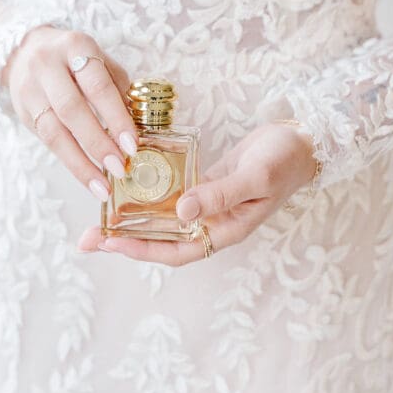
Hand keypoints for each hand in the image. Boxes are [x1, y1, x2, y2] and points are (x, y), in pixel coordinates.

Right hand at [2, 25, 138, 201]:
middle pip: (72, 109)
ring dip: (81, 163)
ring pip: (54, 132)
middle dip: (98, 143)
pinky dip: (70, 162)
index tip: (132, 145)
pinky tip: (88, 177)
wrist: (23, 52)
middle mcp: (47, 66)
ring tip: (103, 186)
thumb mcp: (98, 59)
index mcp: (75, 47)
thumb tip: (136, 125)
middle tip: (120, 168)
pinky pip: (47, 141)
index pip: (97, 85)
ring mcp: (30, 90)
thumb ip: (117, 87)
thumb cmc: (74, 59)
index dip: (116, 116)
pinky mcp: (23, 112)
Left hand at [76, 121, 318, 263]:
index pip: (177, 249)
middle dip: (125, 240)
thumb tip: (182, 211)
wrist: (305, 142)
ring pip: (164, 220)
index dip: (142, 250)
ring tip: (99, 216)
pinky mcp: (206, 185)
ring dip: (133, 220)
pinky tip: (129, 189)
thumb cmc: (285, 161)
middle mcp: (213, 222)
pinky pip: (173, 196)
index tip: (110, 244)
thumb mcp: (255, 176)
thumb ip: (220, 194)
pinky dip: (151, 196)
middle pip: (162, 240)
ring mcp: (208, 205)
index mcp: (227, 229)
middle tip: (87, 237)